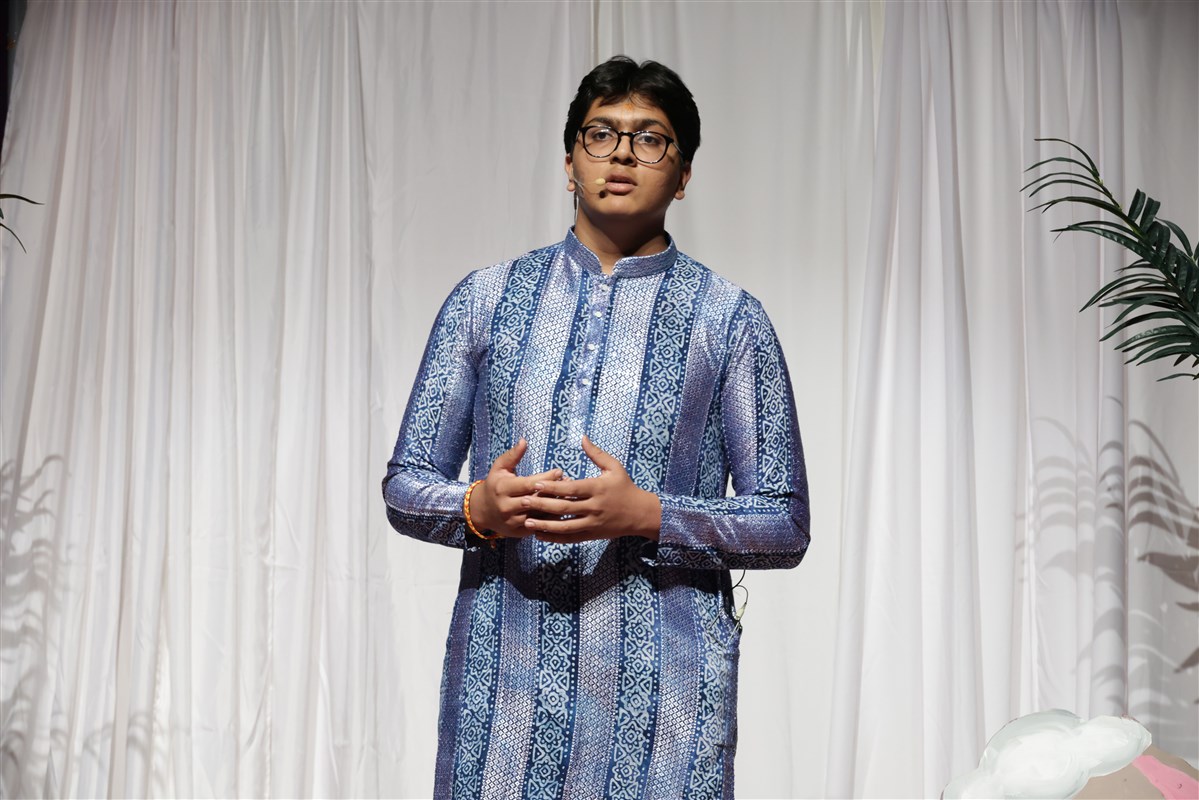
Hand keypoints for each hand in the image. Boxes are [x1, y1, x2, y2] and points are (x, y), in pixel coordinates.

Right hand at [469, 438, 562, 538]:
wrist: (482, 511)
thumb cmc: (494, 485)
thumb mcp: (499, 468)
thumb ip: (512, 455)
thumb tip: (524, 440)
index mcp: (503, 489)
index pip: (529, 484)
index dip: (546, 478)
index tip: (560, 471)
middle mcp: (507, 506)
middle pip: (535, 500)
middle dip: (554, 492)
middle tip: (570, 484)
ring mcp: (513, 521)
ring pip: (539, 515)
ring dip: (555, 506)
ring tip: (569, 497)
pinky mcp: (519, 532)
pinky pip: (538, 526)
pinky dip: (551, 519)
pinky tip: (562, 511)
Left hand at [520, 435, 661, 542]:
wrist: (641, 514)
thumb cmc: (626, 487)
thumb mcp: (615, 468)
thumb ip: (596, 454)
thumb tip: (582, 437)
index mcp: (598, 489)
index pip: (572, 489)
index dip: (553, 487)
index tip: (536, 483)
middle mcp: (594, 507)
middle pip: (564, 508)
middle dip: (542, 505)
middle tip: (523, 501)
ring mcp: (592, 523)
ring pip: (565, 526)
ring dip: (544, 525)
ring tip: (526, 522)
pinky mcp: (592, 534)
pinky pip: (571, 538)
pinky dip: (555, 538)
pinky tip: (540, 535)